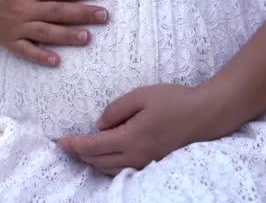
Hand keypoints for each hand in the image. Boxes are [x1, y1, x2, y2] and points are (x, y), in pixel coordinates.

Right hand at [0, 0, 108, 66]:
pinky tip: (56, 61)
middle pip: (57, 11)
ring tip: (87, 37)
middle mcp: (24, 8)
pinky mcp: (11, 43)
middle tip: (104, 15)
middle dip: (82, 13)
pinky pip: (26, 51)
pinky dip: (40, 56)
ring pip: (45, 32)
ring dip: (66, 35)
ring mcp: (17, 27)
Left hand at [57, 84, 224, 175]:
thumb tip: (100, 124)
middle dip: (79, 154)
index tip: (60, 141)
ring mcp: (145, 162)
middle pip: (97, 161)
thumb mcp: (141, 96)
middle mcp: (135, 156)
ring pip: (109, 169)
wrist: (205, 116)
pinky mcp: (152, 163)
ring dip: (92, 161)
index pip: (93, 146)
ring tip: (82, 149)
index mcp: (130, 139)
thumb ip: (116, 109)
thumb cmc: (174, 101)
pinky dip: (107, 164)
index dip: (74, 145)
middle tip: (67, 144)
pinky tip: (105, 154)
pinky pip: (122, 169)